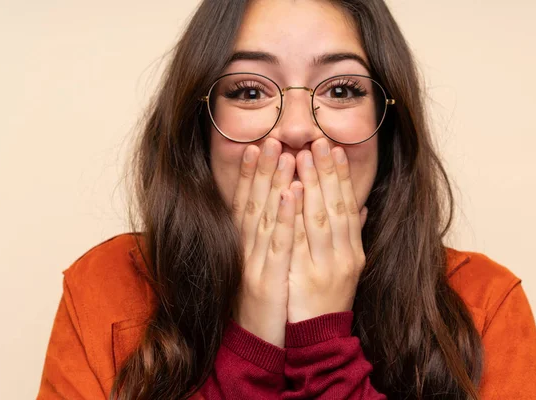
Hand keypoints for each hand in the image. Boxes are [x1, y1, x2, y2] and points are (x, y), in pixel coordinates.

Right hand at [231, 138, 297, 346]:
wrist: (254, 345)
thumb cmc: (265, 305)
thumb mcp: (267, 268)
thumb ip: (275, 241)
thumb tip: (289, 215)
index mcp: (247, 248)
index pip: (247, 204)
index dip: (251, 175)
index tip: (258, 146)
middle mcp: (246, 250)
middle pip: (254, 203)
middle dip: (262, 169)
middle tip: (271, 138)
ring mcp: (255, 264)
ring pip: (264, 217)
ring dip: (272, 183)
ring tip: (281, 153)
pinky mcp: (267, 280)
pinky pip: (277, 245)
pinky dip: (283, 218)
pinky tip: (289, 194)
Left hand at [288, 138, 367, 322]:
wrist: (320, 339)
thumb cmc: (329, 300)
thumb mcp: (347, 267)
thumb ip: (352, 235)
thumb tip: (362, 206)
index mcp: (353, 251)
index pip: (347, 206)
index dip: (341, 176)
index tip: (334, 149)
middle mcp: (343, 255)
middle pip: (335, 206)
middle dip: (326, 171)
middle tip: (318, 140)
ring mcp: (325, 266)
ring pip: (319, 217)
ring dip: (312, 184)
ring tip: (302, 154)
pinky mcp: (305, 277)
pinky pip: (299, 241)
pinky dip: (295, 215)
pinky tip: (290, 192)